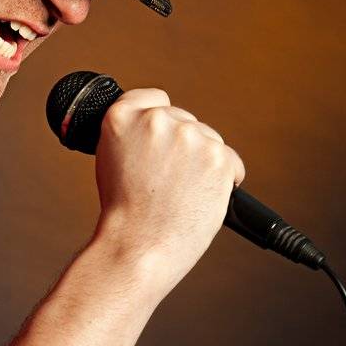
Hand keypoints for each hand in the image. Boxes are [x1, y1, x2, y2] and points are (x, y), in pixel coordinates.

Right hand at [93, 87, 244, 277]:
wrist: (137, 247)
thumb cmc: (124, 215)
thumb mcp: (112, 161)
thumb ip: (135, 136)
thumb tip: (168, 128)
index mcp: (122, 116)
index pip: (154, 99)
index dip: (159, 122)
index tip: (160, 142)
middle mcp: (157, 119)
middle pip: (184, 121)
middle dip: (182, 148)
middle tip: (166, 184)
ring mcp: (190, 136)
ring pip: (208, 141)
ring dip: (202, 164)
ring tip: (180, 196)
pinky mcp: (218, 157)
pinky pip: (232, 163)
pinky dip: (225, 180)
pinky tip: (202, 197)